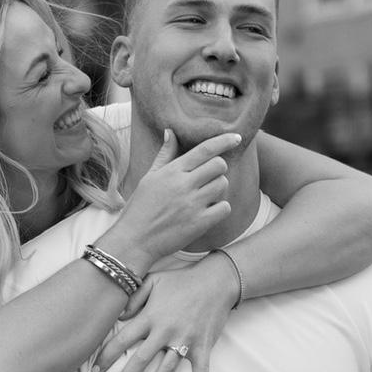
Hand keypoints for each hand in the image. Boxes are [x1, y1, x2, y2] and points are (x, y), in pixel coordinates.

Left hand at [91, 252, 238, 371]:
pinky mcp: (202, 347)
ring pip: (166, 371)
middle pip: (140, 361)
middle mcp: (165, 332)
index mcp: (151, 317)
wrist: (216, 280)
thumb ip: (133, 297)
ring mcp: (185, 341)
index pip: (122, 340)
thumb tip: (118, 315)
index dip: (107, 356)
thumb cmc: (182, 280)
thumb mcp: (153, 280)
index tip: (96, 371)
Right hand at [96, 129, 238, 274]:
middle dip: (218, 170)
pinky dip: (220, 209)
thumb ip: (164, 155)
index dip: (224, 141)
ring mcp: (192, 205)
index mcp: (172, 171)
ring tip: (204, 197)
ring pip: (223, 185)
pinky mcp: (199, 223)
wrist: (134, 240)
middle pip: (219, 166)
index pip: (205, 150)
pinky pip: (224, 208)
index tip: (237, 138)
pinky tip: (208, 212)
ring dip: (218, 189)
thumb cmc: (139, 208)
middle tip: (208, 179)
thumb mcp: (149, 177)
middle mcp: (183, 185)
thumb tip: (170, 131)